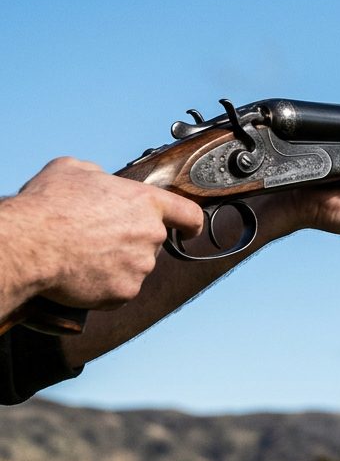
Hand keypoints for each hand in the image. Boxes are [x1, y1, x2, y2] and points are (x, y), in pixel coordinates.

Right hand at [7, 157, 204, 307]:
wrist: (29, 245)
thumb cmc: (49, 205)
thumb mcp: (73, 169)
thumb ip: (100, 175)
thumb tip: (101, 180)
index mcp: (145, 203)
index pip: (187, 214)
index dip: (189, 223)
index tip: (189, 230)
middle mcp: (150, 235)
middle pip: (152, 242)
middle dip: (130, 241)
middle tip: (98, 238)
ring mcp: (140, 266)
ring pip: (135, 266)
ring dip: (116, 263)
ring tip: (83, 255)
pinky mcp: (125, 291)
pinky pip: (120, 289)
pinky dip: (104, 285)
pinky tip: (83, 274)